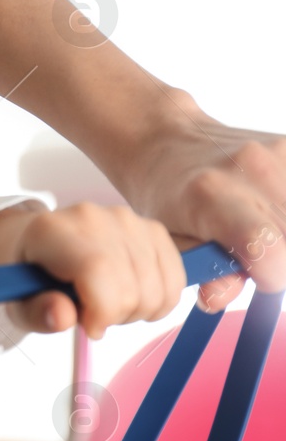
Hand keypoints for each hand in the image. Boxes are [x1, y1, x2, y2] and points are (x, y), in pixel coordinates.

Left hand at [0, 202, 189, 339]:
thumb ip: (36, 313)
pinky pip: (176, 278)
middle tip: (92, 314)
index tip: (88, 327)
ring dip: (138, 310)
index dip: (102, 312)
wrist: (34, 243)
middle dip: (116, 316)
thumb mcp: (16, 304)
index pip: (98, 272)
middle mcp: (93, 217)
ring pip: (158, 288)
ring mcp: (126, 218)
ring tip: (108, 304)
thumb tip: (62, 316)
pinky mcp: (151, 227)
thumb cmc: (25, 277)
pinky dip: (160, 300)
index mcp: (52, 231)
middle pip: (132, 288)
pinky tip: (131, 296)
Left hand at [109, 98, 285, 309]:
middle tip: (254, 250)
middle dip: (282, 258)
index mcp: (209, 196)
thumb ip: (204, 275)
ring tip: (260, 227)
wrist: (166, 141)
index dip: (270, 274)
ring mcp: (277, 152)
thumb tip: (219, 299)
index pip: (267, 248)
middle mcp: (249, 168)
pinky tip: (271, 210)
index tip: (257, 273)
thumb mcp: (170, 243)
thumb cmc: (166, 200)